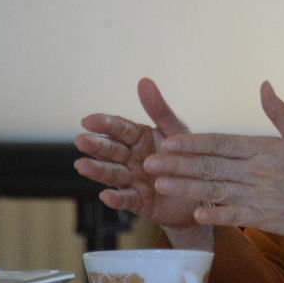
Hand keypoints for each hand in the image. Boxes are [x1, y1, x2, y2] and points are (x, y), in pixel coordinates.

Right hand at [74, 78, 202, 231]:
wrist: (203, 190)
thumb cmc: (186, 155)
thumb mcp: (174, 129)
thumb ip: (159, 108)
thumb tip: (143, 80)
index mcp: (140, 138)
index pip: (120, 129)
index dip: (104, 124)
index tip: (88, 120)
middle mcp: (132, 159)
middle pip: (112, 151)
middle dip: (97, 146)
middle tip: (80, 140)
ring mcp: (134, 180)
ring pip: (113, 174)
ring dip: (98, 170)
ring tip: (82, 165)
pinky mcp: (141, 202)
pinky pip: (127, 200)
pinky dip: (116, 199)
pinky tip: (105, 195)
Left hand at [143, 81, 283, 240]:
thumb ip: (278, 111)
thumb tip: (264, 84)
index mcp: (266, 148)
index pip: (222, 142)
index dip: (193, 141)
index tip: (169, 139)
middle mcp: (261, 170)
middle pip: (212, 165)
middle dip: (178, 163)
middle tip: (150, 161)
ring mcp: (263, 195)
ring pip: (217, 189)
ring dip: (186, 187)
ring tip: (161, 183)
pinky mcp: (269, 217)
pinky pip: (237, 215)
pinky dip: (216, 214)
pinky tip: (195, 212)